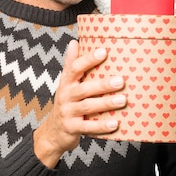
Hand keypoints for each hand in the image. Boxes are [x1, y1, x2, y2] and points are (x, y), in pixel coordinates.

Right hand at [33, 40, 126, 167]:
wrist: (53, 132)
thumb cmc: (66, 104)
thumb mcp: (66, 84)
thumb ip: (71, 65)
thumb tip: (74, 42)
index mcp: (66, 83)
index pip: (75, 68)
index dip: (88, 60)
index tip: (104, 51)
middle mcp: (65, 97)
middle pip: (84, 89)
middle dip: (102, 85)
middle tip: (121, 81)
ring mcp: (68, 113)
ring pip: (87, 107)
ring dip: (106, 104)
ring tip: (122, 100)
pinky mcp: (72, 128)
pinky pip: (87, 127)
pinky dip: (101, 126)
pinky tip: (115, 123)